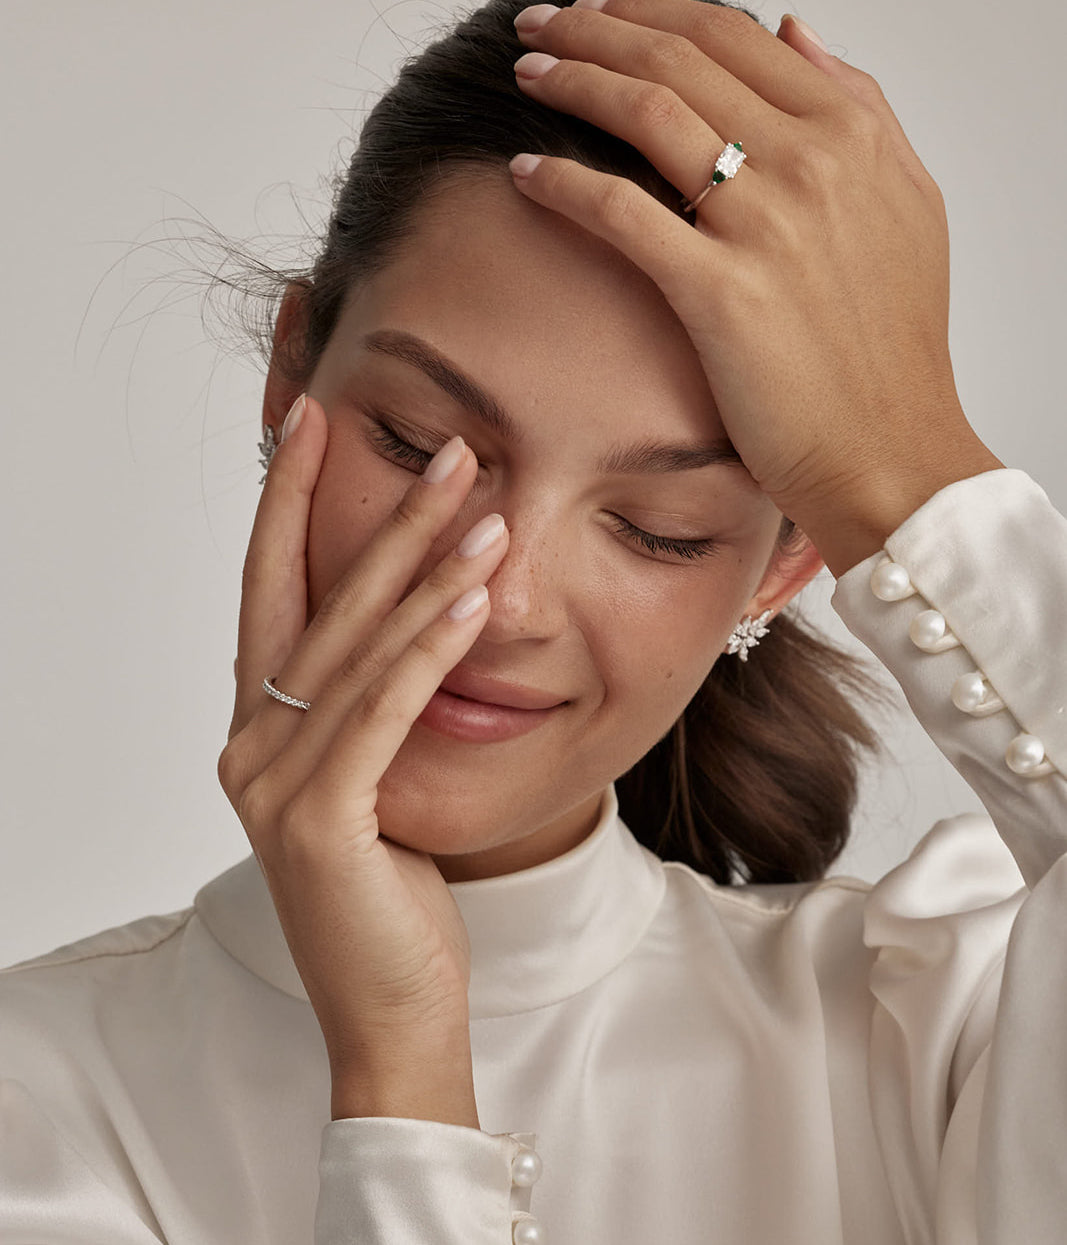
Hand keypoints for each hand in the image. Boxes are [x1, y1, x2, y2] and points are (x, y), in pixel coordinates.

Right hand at [217, 394, 509, 1124]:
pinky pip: (382, 714)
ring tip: (481, 506)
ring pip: (356, 651)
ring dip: (422, 572)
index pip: (272, 592)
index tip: (314, 423)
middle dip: (377, 516)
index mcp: (262, 731)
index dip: (288, 503)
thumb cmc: (391, 899)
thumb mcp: (374, 784)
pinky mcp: (320, 821)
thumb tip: (412, 629)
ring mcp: (275, 785)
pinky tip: (471, 600)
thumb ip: (369, 711)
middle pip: (317, 603)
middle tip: (440, 447)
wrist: (392, 1014)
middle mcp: (251, 746)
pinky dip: (424, 653)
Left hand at [509, 0, 1000, 570]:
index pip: (734, 34)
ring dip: (572, 77)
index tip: (604, 10)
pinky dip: (564, 182)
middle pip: (680, 56)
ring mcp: (765, 224)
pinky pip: (621, 212)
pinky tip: (524, 171)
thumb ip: (858, 108)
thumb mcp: (908, 207)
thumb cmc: (894, 350)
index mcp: (852, 133)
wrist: (890, 453)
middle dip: (596, 25)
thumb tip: (793, 33)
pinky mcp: (720, 291)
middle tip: (541, 20)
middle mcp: (810, 161)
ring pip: (647, 112)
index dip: (654, 9)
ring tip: (525, 70)